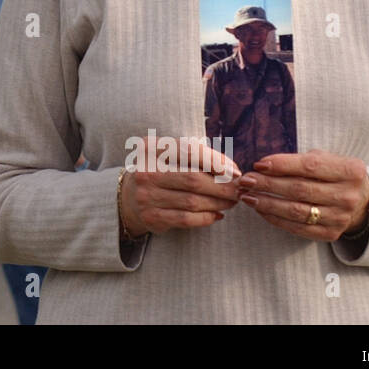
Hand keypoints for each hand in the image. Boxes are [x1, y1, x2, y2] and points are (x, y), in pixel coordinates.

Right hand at [120, 136, 242, 235]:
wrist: (130, 198)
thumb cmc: (161, 172)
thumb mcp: (171, 156)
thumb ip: (198, 157)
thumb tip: (232, 171)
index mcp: (151, 148)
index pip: (189, 151)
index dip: (216, 161)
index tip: (235, 171)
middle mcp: (146, 171)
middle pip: (193, 179)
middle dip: (222, 186)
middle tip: (238, 190)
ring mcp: (146, 196)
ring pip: (192, 201)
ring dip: (218, 203)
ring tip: (231, 202)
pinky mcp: (151, 217)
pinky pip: (186, 219)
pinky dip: (206, 218)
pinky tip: (217, 214)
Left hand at [239, 150, 368, 241]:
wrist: (361, 201)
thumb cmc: (335, 174)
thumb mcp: (327, 160)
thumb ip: (300, 161)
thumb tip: (263, 166)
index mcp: (350, 171)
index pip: (310, 167)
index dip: (282, 165)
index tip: (259, 164)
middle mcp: (347, 196)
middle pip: (300, 190)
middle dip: (268, 185)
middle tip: (246, 181)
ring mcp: (340, 217)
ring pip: (296, 211)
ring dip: (267, 203)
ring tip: (247, 196)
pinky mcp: (330, 234)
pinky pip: (297, 228)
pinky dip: (275, 218)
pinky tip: (260, 210)